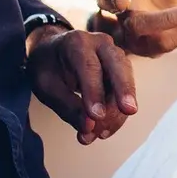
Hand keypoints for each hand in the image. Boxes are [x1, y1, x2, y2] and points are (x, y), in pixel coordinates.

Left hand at [27, 27, 136, 144]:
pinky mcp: (119, 70)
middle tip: (130, 111)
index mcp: (77, 43)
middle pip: (118, 64)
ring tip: (100, 134)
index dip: (94, 92)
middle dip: (124, 89)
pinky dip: (116, 113)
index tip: (97, 116)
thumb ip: (67, 106)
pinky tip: (104, 131)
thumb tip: (89, 128)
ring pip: (125, 80)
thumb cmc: (47, 66)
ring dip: (117, 111)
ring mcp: (113, 55)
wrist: (51, 51)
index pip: (89, 66)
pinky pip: (123, 92)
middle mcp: (100, 44)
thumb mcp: (46, 86)